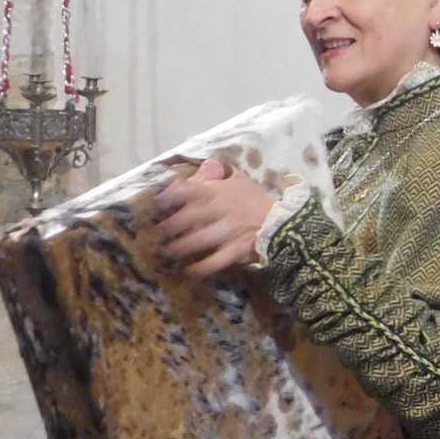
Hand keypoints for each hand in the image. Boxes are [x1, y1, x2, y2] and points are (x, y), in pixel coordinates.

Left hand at [153, 159, 277, 278]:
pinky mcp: (237, 249)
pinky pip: (215, 261)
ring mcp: (228, 230)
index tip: (156, 205)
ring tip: (168, 252)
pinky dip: (200, 268)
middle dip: (168, 228)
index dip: (167, 198)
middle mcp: (220, 209)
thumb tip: (203, 166)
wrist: (283, 221)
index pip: (185, 191)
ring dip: (179, 248)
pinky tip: (190, 272)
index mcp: (218, 191)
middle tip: (159, 233)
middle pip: (185, 219)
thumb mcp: (241, 180)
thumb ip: (221, 174)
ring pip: (196, 240)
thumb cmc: (258, 200)